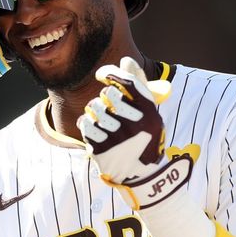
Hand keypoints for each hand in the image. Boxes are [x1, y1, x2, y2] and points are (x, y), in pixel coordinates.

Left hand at [77, 57, 170, 183]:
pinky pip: (85, 123)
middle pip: (108, 93)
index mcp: (150, 112)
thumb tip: (125, 60)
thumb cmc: (144, 136)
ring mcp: (118, 137)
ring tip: (102, 119)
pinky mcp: (102, 149)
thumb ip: (138, 85)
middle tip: (108, 106)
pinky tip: (94, 129)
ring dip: (94, 110)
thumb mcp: (149, 112)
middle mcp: (136, 124)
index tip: (102, 74)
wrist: (141, 176)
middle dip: (104, 97)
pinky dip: (87, 123)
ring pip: (94, 107)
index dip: (111, 73)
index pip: (127, 82)